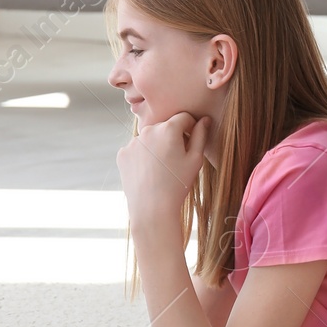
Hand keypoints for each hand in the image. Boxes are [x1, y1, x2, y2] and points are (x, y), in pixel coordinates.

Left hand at [118, 112, 212, 231]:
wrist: (152, 209)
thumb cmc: (178, 185)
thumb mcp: (196, 160)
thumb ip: (200, 135)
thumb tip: (204, 119)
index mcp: (168, 129)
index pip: (184, 117)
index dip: (190, 128)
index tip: (191, 143)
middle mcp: (148, 130)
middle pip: (165, 126)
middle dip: (172, 136)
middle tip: (176, 159)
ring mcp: (133, 142)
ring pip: (150, 138)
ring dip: (157, 145)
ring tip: (162, 168)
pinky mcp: (123, 154)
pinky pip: (137, 149)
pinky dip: (143, 156)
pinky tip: (149, 171)